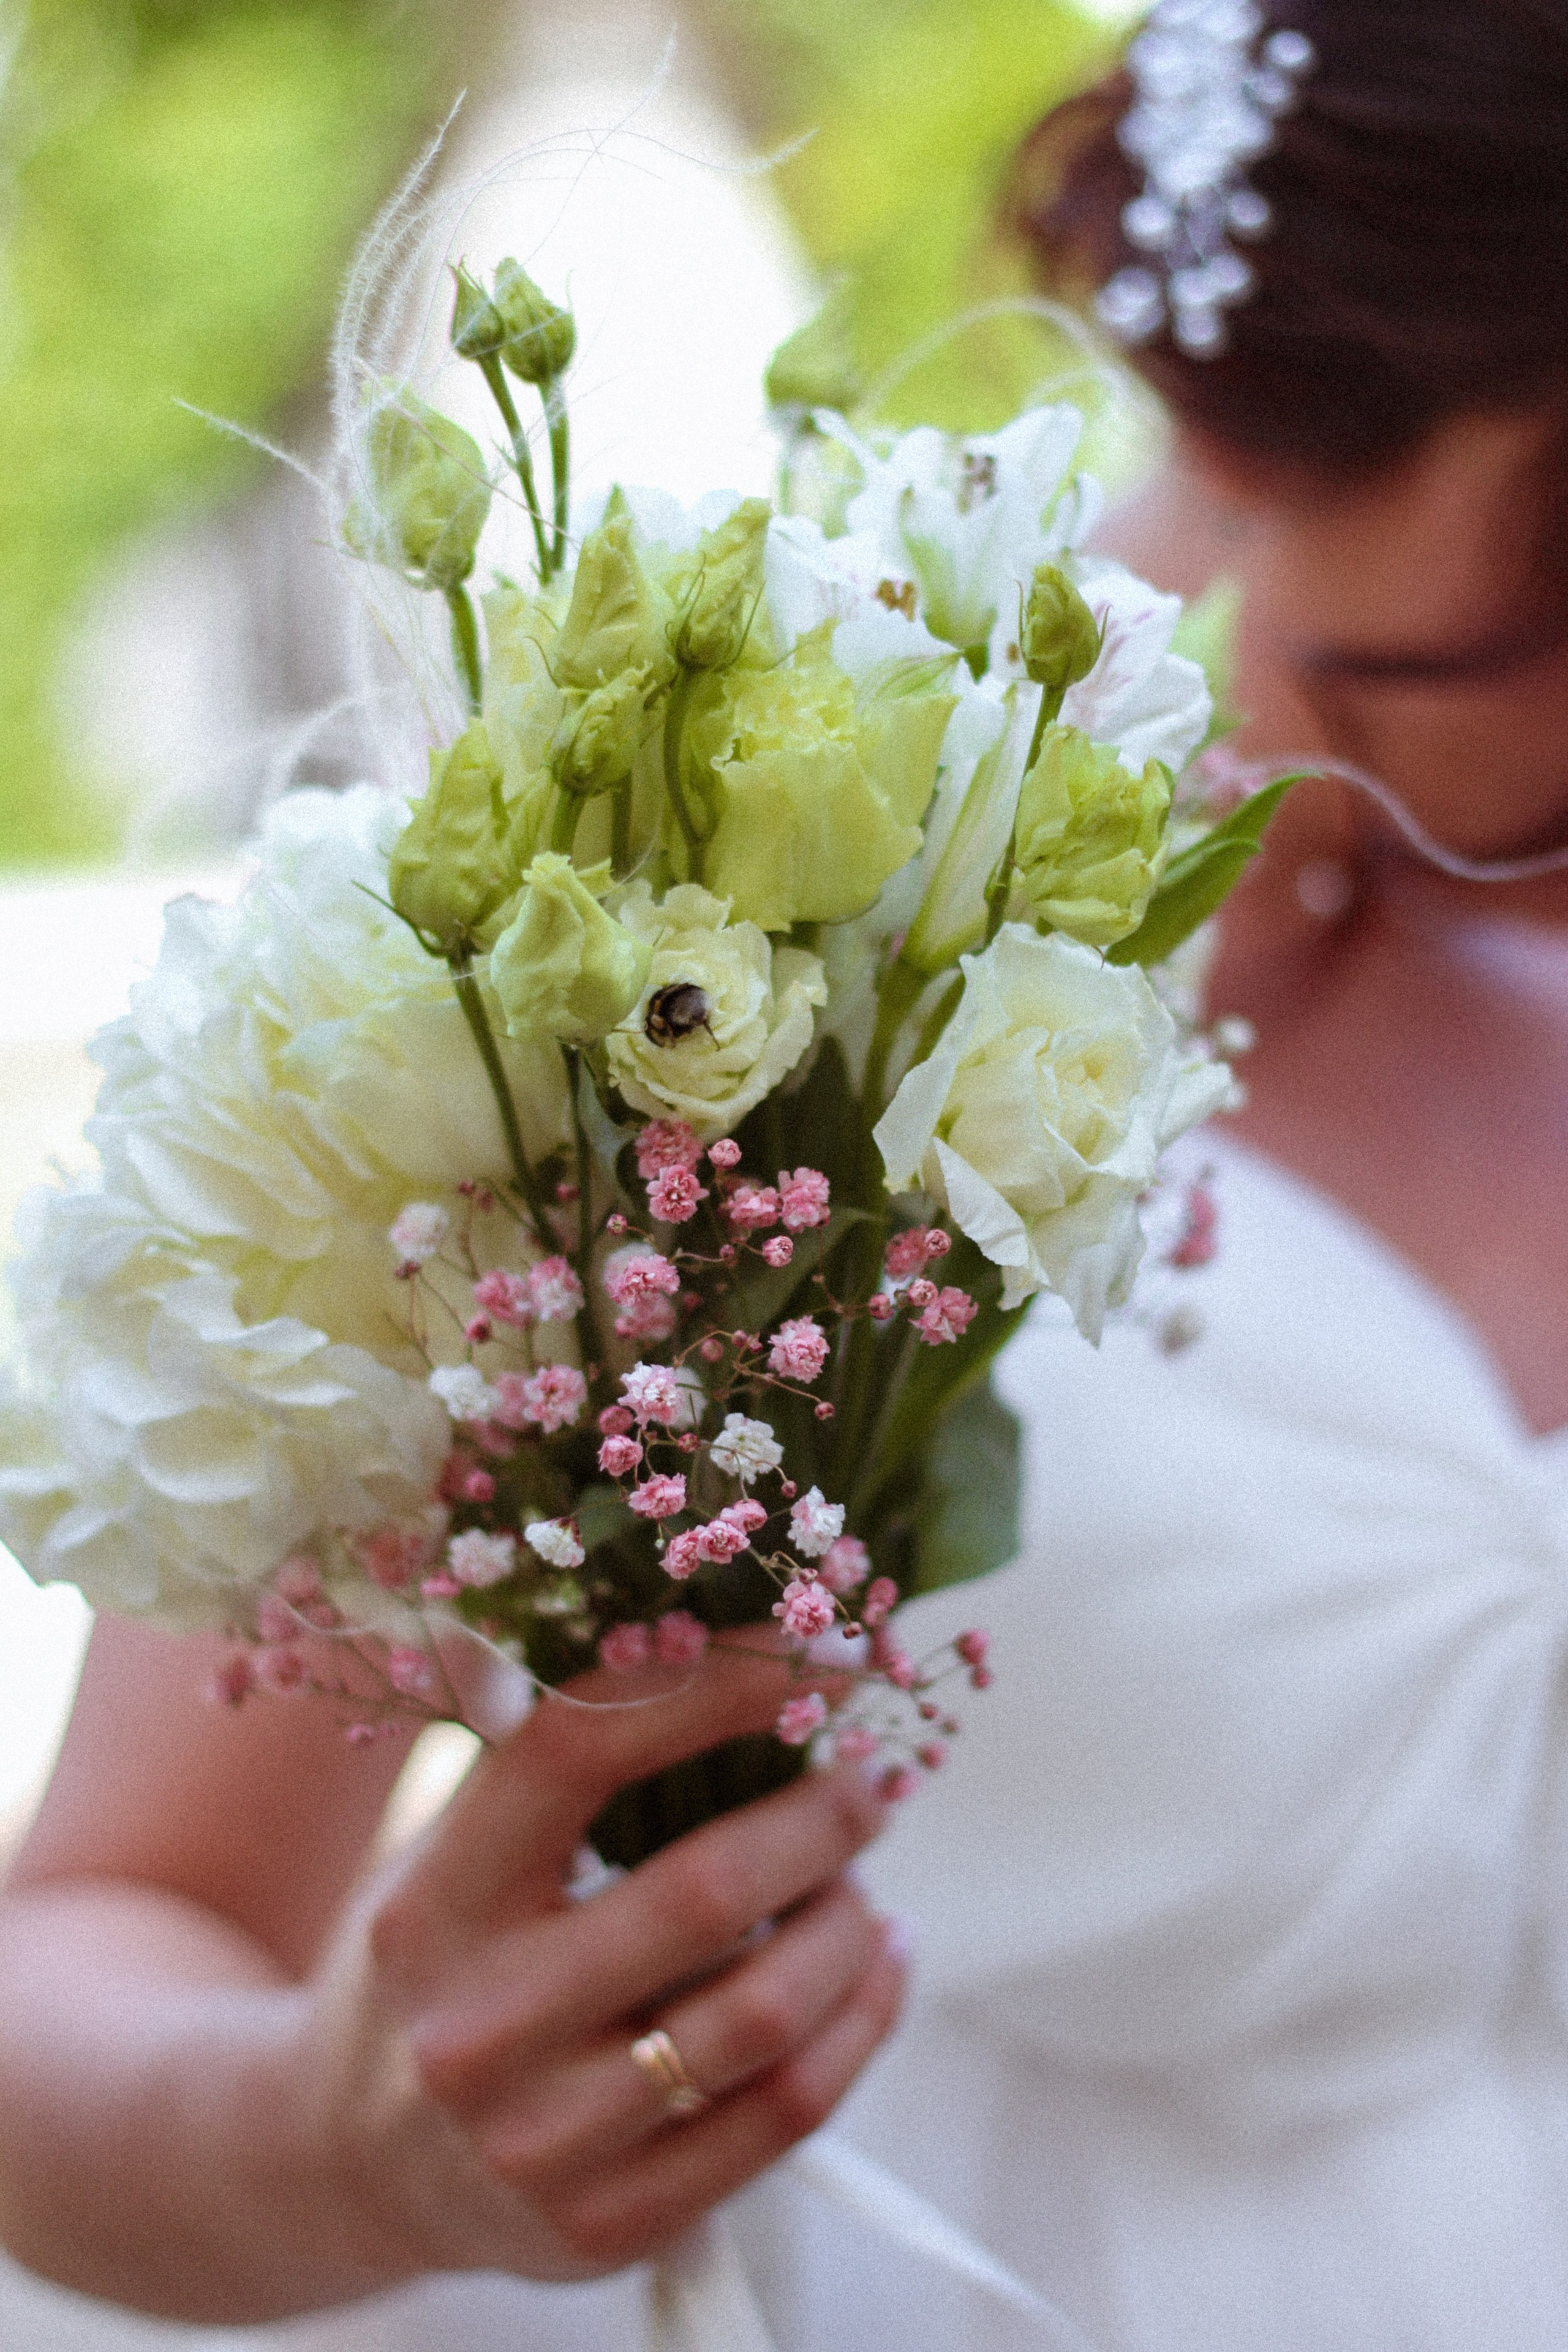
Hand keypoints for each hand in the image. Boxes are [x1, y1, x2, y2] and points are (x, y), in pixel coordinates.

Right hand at [295, 1642, 903, 2283]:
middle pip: (701, 1894)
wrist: (338, 2163)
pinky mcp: (605, 2227)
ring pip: (762, 2014)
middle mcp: (477, 2024)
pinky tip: (881, 1967)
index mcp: (432, 1899)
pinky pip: (783, 2115)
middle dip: (819, 1821)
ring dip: (849, 1928)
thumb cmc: (435, 1962)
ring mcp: (542, 2140)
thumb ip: (561, 1772)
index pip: (581, 1749)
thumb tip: (742, 1652)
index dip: (714, 1683)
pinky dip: (862, 2023)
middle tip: (868, 1783)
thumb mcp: (445, 1855)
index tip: (818, 1653)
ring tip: (864, 1886)